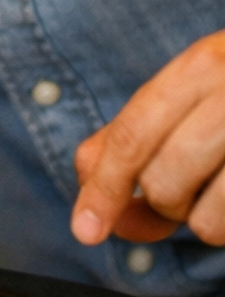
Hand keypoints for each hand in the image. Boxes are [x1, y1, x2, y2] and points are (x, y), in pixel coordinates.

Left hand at [72, 29, 224, 247]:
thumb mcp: (192, 90)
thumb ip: (134, 133)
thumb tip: (92, 187)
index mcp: (201, 67)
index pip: (133, 136)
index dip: (102, 188)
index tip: (85, 229)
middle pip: (161, 182)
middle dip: (162, 202)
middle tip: (188, 184)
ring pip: (203, 219)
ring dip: (203, 219)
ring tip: (222, 186)